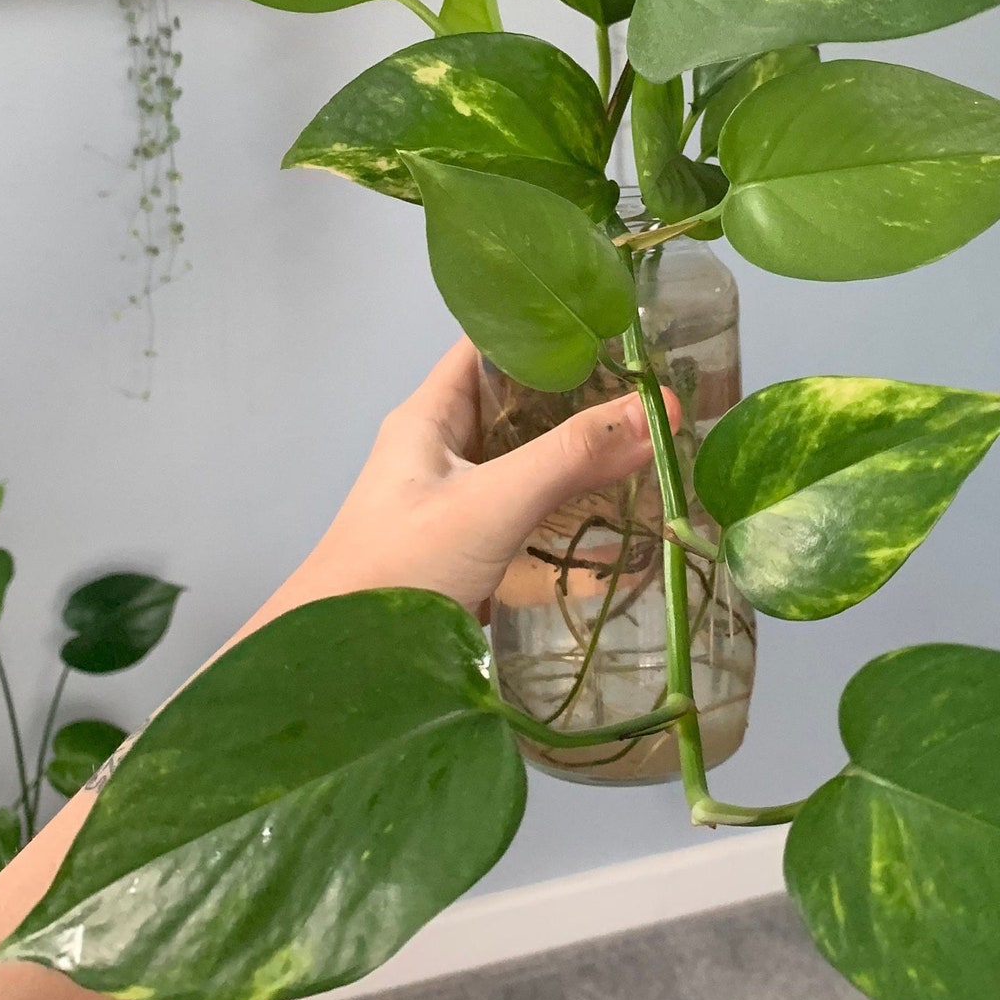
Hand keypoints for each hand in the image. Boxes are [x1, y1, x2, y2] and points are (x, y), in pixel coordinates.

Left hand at [284, 338, 671, 616]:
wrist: (337, 673)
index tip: (620, 326)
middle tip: (659, 391)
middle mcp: (440, 449)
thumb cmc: (398, 568)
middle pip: (518, 404)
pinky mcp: (468, 551)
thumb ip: (570, 458)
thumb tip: (663, 409)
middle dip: (581, 397)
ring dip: (578, 456)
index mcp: (429, 416)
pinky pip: (526, 514)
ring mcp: (453, 502)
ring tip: (654, 445)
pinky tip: (618, 517)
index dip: (548, 327)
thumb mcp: (490, 504)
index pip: (491, 343)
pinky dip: (567, 510)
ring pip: (526, 461)